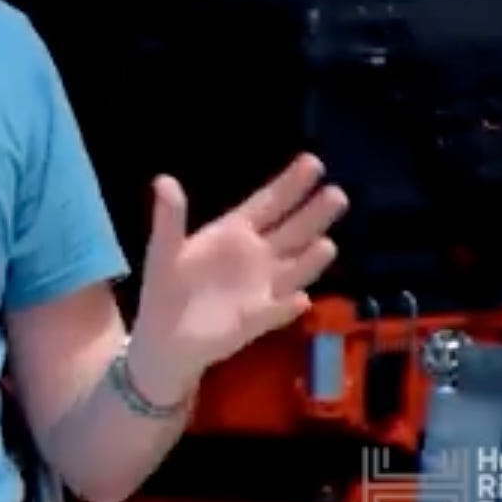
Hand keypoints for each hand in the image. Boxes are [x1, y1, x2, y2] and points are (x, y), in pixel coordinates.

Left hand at [126, 154, 346, 403]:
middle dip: (314, 213)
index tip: (313, 162)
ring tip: (327, 244)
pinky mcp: (258, 319)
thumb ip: (169, 217)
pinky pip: (276, 311)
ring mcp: (262, 287)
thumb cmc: (166, 287)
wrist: (164, 338)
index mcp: (233, 233)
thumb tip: (163, 180)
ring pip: (294, 269)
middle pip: (292, 230)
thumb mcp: (164, 249)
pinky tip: (301, 299)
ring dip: (310, 259)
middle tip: (337, 194)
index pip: (268, 203)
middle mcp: (256, 256)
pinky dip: (288, 306)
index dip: (289, 184)